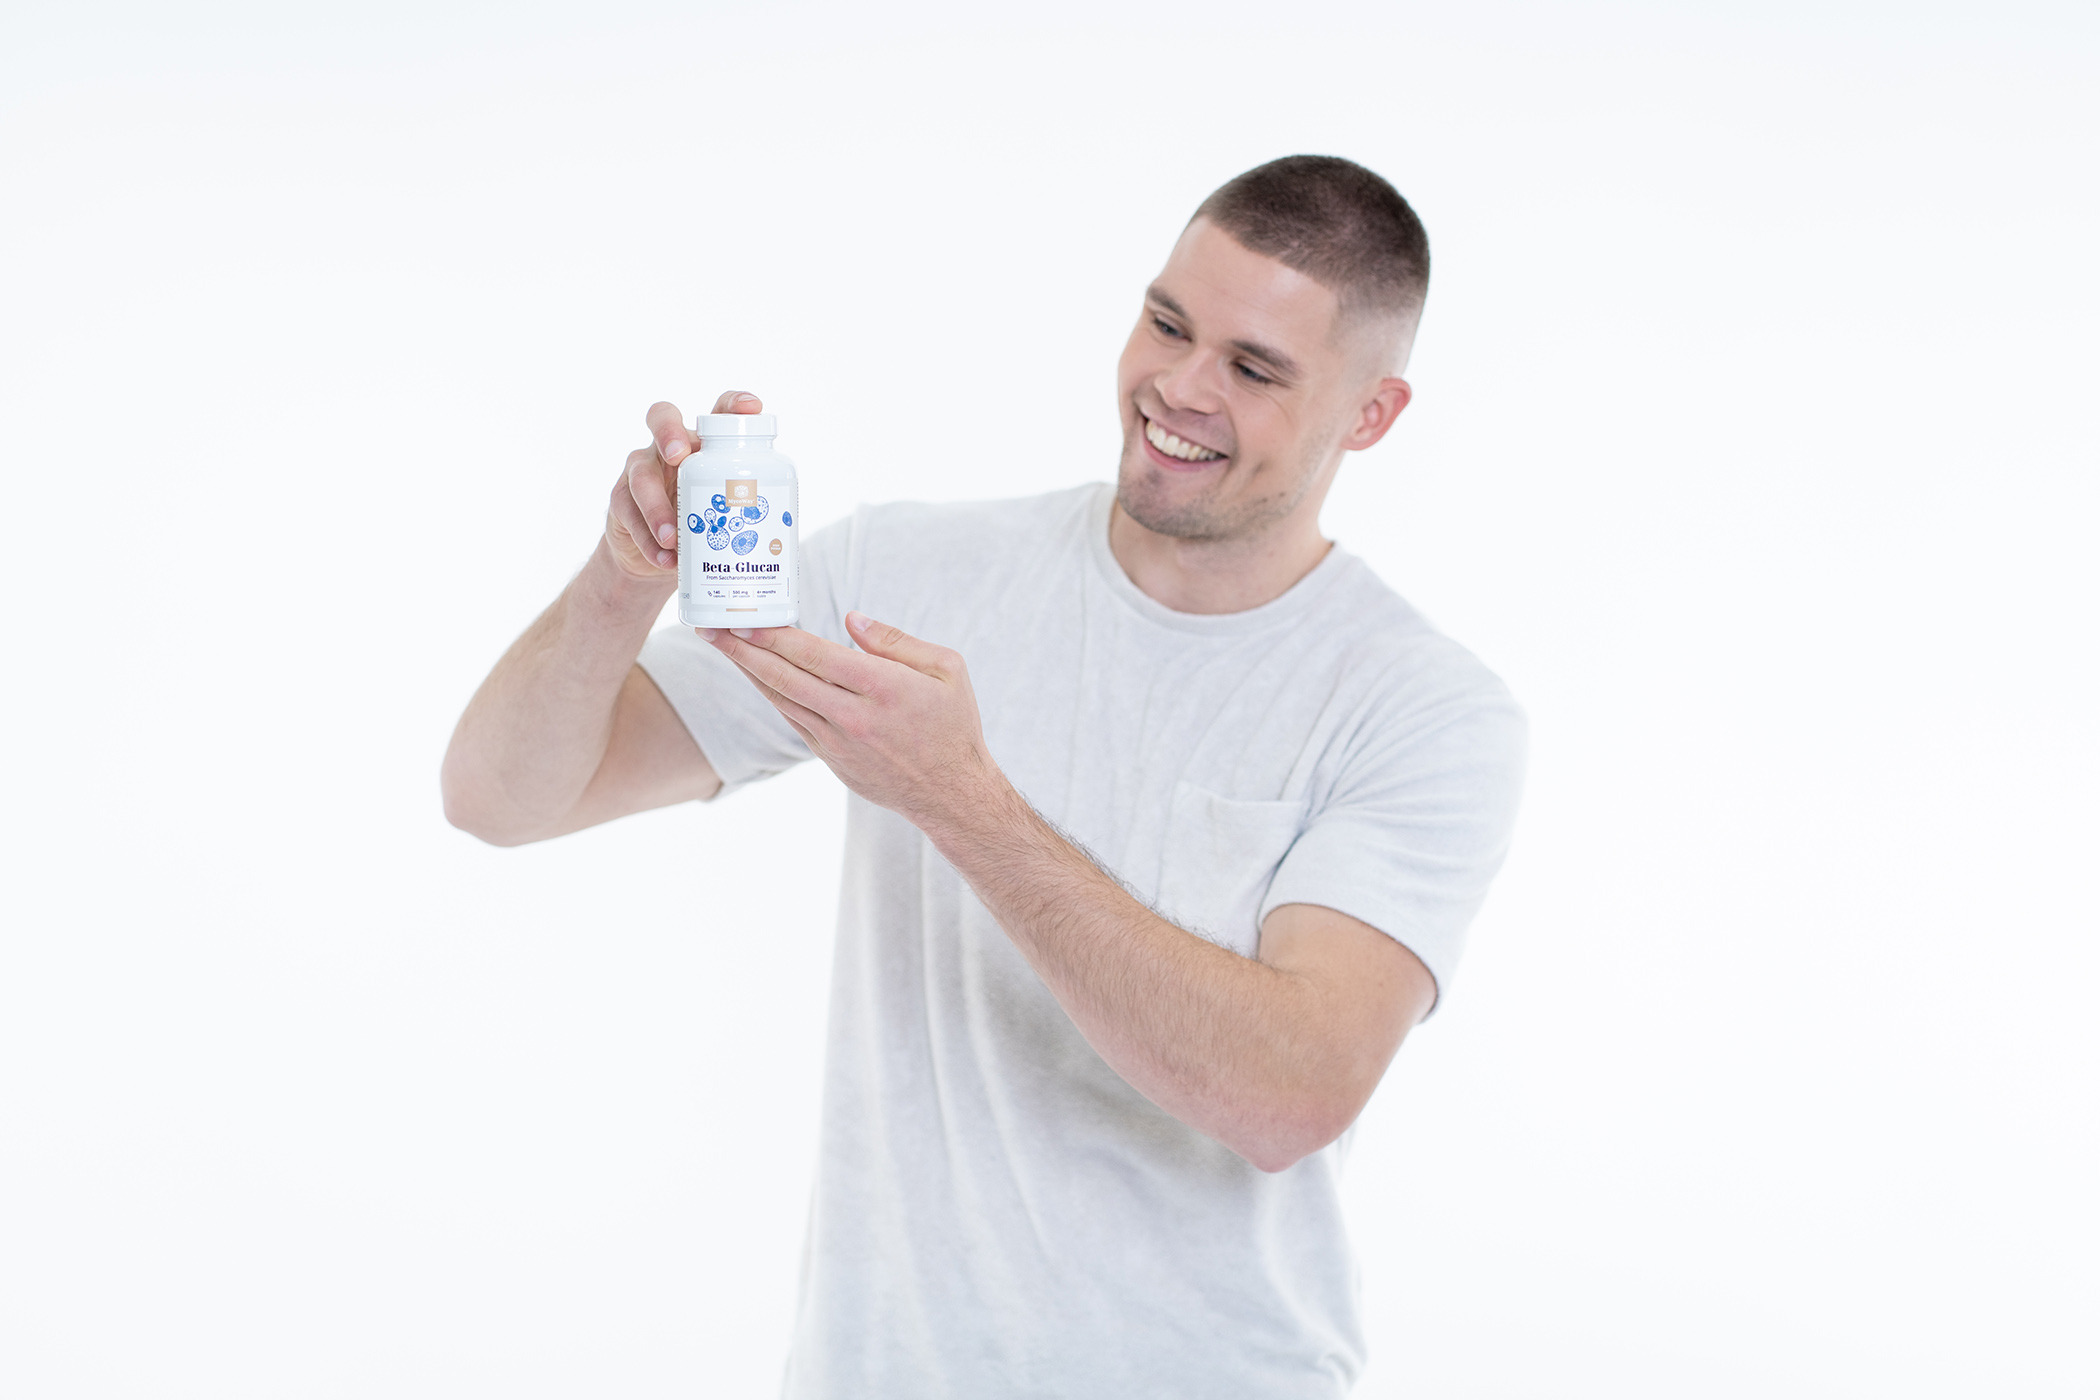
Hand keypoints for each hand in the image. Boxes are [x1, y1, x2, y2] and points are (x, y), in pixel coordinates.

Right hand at [602, 390, 762, 579]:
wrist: (658, 559)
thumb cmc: (703, 526)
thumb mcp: (726, 514)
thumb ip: (745, 511)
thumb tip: (783, 530)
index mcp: (703, 444)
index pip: (718, 411)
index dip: (733, 403)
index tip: (752, 406)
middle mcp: (670, 448)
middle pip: (662, 418)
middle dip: (670, 433)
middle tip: (679, 456)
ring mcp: (641, 470)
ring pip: (641, 475)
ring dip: (657, 508)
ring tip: (673, 539)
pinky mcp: (620, 500)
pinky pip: (627, 513)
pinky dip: (648, 540)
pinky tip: (665, 559)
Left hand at [704, 613, 1007, 833]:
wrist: (951, 793)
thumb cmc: (953, 724)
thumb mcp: (947, 669)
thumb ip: (896, 641)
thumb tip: (850, 621)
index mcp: (884, 687)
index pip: (815, 655)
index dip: (774, 635)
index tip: (744, 618)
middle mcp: (854, 716)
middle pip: (785, 677)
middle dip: (742, 649)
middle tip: (709, 627)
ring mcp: (838, 742)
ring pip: (782, 699)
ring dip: (749, 671)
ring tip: (722, 645)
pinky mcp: (831, 759)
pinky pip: (794, 720)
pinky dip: (773, 695)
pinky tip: (757, 675)